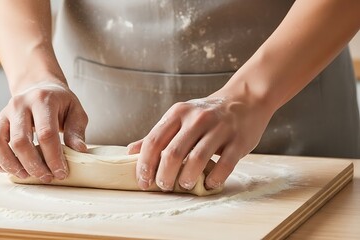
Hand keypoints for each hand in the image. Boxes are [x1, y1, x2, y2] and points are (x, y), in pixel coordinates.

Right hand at [0, 81, 87, 182]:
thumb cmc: (60, 103)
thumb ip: (77, 130)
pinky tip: (7, 169)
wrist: (40, 87)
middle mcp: (19, 105)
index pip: (46, 133)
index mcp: (42, 100)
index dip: (53, 157)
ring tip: (27, 175)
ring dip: (10, 164)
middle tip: (46, 177)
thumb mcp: (76, 111)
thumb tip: (79, 150)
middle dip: (34, 165)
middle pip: (20, 141)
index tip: (61, 173)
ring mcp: (3, 114)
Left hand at [129, 91, 272, 190]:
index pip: (154, 141)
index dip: (145, 165)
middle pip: (172, 153)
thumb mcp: (179, 117)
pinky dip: (214, 179)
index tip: (143, 182)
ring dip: (186, 179)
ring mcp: (219, 129)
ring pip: (196, 160)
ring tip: (184, 184)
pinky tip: (209, 184)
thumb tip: (130, 152)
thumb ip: (157, 135)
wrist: (245, 100)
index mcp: (178, 113)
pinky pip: (224, 165)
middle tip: (164, 186)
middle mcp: (197, 118)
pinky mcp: (239, 141)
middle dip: (164, 176)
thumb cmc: (206, 114)